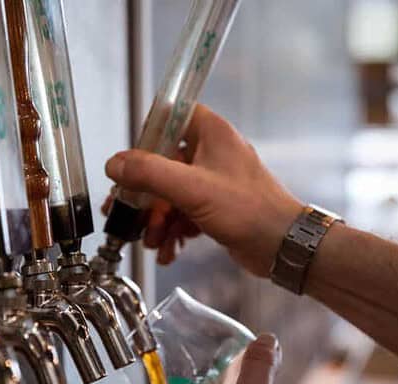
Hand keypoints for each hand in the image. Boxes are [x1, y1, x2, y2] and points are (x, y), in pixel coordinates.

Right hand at [104, 105, 303, 276]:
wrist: (283, 245)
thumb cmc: (249, 210)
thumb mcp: (191, 188)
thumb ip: (149, 173)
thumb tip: (114, 164)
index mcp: (210, 132)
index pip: (169, 117)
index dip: (147, 138)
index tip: (131, 163)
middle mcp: (212, 152)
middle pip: (163, 164)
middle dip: (147, 196)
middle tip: (130, 216)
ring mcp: (214, 181)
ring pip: (171, 193)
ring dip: (158, 220)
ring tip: (154, 242)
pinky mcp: (216, 207)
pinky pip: (184, 213)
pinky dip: (174, 231)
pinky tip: (169, 251)